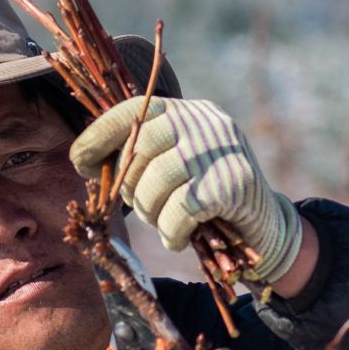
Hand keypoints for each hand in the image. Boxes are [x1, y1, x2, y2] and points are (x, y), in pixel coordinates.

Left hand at [71, 97, 303, 285]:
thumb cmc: (210, 200)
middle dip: (130, 188)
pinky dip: (172, 232)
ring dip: (152, 214)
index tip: (80, 163)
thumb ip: (144, 157)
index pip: (132, 111)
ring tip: (166, 224)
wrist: (268, 228)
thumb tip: (90, 163)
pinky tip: (180, 238)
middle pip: (139, 149)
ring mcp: (220, 151)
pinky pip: (180, 210)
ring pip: (156, 182)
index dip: (99, 137)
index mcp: (187, 112)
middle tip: (144, 208)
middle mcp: (204, 123)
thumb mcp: (178, 167)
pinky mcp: (232, 184)